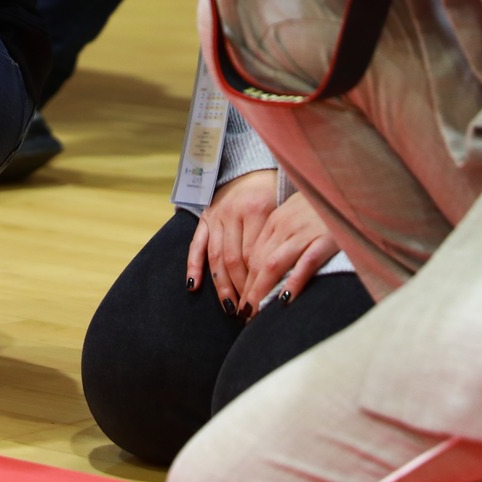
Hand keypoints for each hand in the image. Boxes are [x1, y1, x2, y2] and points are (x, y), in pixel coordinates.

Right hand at [186, 169, 280, 316]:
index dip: (259, 283)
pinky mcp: (204, 218)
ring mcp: (216, 216)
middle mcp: (234, 213)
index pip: (256, 256)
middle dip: (241, 289)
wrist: (252, 169)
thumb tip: (288, 280)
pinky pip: (196, 244)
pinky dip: (194, 266)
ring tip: (229, 307)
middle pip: (236, 259)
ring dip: (222, 285)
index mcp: (259, 210)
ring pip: (217, 256)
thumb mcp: (285, 211)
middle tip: (248, 313)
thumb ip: (282, 240)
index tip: (264, 304)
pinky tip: (193, 286)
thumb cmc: (275, 194)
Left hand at [237, 189, 341, 309]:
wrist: (346, 186)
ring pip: (274, 264)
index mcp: (275, 221)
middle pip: (257, 262)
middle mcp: (284, 226)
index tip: (240, 300)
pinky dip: (294, 281)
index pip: (251, 254)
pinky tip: (285, 299)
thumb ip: (281, 237)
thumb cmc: (322, 206)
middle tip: (242, 314)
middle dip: (248, 290)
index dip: (243, 280)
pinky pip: (305, 263)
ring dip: (261, 290)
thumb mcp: (295, 216)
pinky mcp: (325, 239)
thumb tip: (265, 267)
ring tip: (255, 313)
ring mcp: (304, 232)